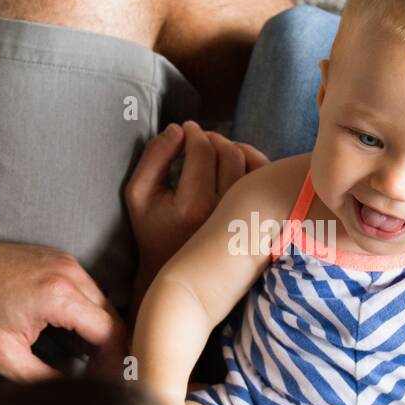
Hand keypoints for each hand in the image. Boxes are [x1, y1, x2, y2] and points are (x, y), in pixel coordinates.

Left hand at [0, 241, 126, 380]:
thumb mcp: (3, 355)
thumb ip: (42, 378)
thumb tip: (71, 389)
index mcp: (59, 296)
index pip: (109, 332)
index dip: (114, 361)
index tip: (107, 381)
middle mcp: (70, 273)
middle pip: (113, 317)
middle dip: (112, 349)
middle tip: (100, 375)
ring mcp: (67, 262)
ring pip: (104, 303)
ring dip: (102, 332)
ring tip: (89, 360)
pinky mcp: (61, 260)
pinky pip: (90, 290)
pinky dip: (90, 314)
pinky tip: (76, 336)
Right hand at [124, 121, 266, 284]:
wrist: (180, 276)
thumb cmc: (155, 231)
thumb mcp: (139, 194)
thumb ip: (154, 156)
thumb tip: (178, 129)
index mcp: (193, 207)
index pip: (202, 152)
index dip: (193, 133)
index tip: (185, 129)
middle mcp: (225, 212)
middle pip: (229, 153)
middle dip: (212, 137)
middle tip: (199, 137)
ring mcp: (247, 217)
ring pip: (251, 162)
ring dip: (233, 146)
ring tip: (214, 150)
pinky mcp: (260, 220)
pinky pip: (264, 178)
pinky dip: (251, 161)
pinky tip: (233, 164)